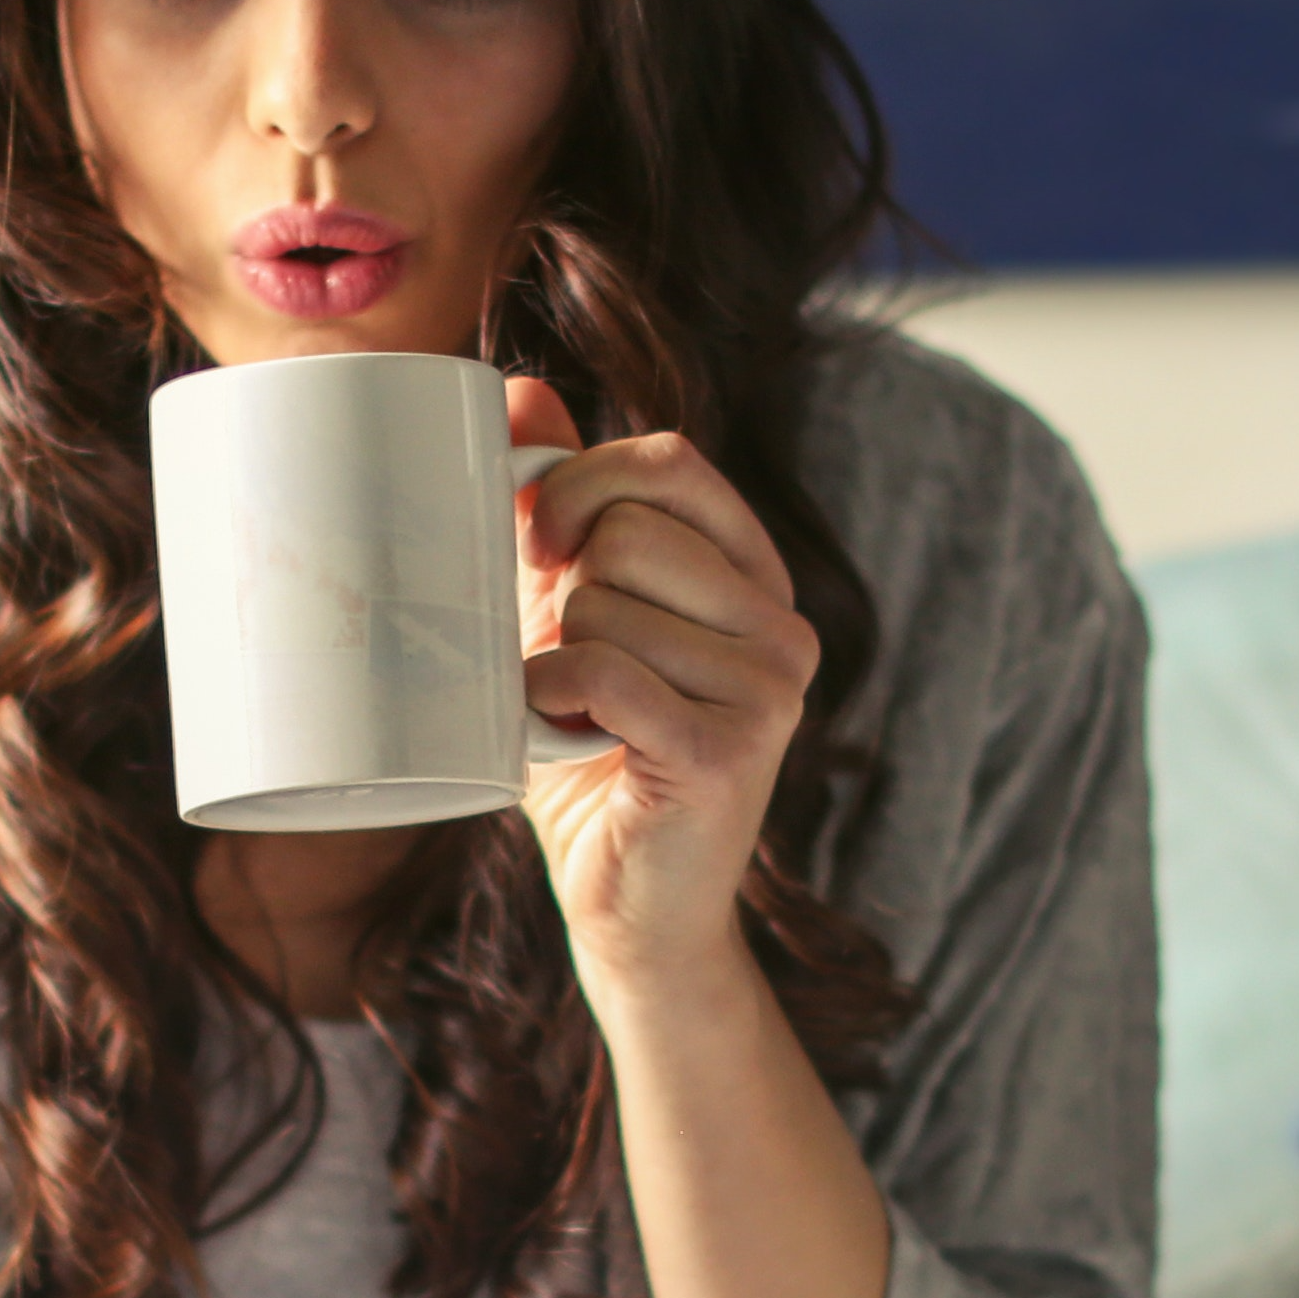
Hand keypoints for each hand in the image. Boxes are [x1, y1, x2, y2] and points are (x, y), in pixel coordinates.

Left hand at [507, 375, 818, 1006]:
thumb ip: (560, 510)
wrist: (629, 907)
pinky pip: (606, 673)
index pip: (671, 461)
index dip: (582, 480)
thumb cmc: (593, 758)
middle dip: (563, 593)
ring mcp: (770, 689)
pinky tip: (561, 734)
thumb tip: (517, 390)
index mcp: (753, 576)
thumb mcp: (568, 616)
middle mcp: (782, 624)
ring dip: (556, 660)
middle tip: (565, 662)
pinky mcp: (732, 750)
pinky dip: (552, 697)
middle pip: (630, 530)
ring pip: (607, 604)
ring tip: (577, 718)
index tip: (538, 540)